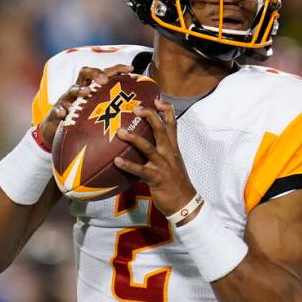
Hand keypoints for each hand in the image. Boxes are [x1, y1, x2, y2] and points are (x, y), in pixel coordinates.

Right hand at [38, 63, 132, 145]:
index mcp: (91, 87)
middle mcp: (79, 90)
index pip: (104, 73)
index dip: (116, 69)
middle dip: (95, 73)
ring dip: (79, 90)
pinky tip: (64, 113)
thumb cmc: (84, 120)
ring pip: (72, 90)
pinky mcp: (56, 112)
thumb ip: (115, 109)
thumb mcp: (99, 112)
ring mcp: (66, 100)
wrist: (58, 131)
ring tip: (86, 92)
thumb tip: (141, 110)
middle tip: (104, 80)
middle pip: (85, 73)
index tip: (131, 69)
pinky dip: (60, 110)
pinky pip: (57, 109)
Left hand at [113, 98, 197, 216]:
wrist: (185, 202)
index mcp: (173, 147)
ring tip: (120, 132)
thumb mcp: (172, 161)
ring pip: (148, 147)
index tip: (157, 99)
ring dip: (134, 138)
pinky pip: (140, 170)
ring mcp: (163, 165)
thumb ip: (162, 150)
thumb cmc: (175, 182)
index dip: (166, 110)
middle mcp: (169, 153)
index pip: (172, 124)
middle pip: (161, 129)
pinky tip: (116, 161)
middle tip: (135, 107)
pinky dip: (128, 165)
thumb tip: (146, 141)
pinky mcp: (156, 178)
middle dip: (149, 116)